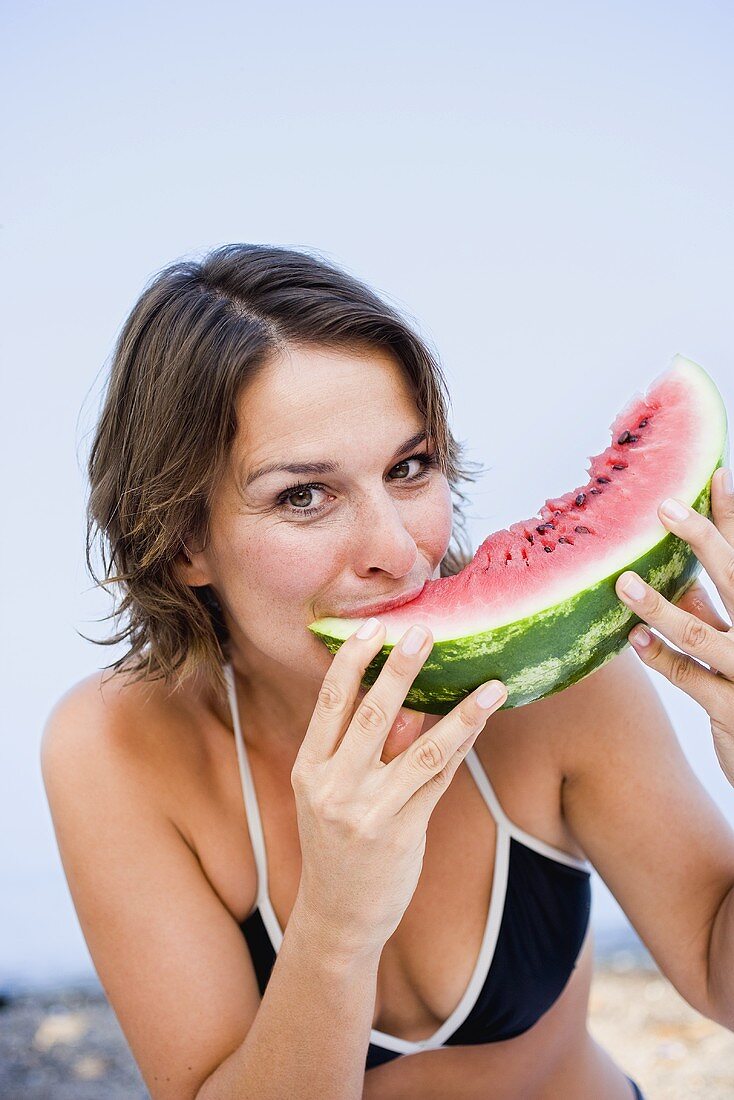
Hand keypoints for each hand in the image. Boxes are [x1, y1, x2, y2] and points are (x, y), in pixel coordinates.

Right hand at [291, 619, 506, 955]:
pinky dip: (463, 746)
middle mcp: (333, 788)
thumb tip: (409, 702)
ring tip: (490, 685)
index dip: (351, 662)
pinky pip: (439, 780)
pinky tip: (482, 721)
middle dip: (400, 670)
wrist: (337, 917)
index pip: (330, 703)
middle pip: (371, 716)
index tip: (373, 629)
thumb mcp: (335, 793)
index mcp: (308, 769)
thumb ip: (368, 748)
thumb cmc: (337, 845)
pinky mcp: (402, 834)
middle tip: (424, 632)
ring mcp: (368, 813)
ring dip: (460, 713)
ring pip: (421, 750)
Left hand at [615, 466, 733, 786]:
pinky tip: (634, 641)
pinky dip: (660, 658)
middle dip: (702, 538)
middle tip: (664, 506)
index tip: (718, 475)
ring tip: (624, 583)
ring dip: (659, 606)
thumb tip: (682, 584)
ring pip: (700, 632)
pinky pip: (690, 678)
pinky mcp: (732, 710)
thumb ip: (713, 616)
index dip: (733, 516)